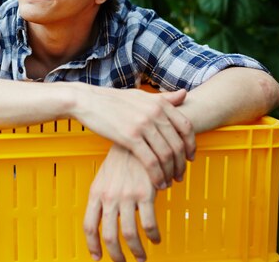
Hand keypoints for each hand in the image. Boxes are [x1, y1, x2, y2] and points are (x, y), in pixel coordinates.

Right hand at [74, 86, 194, 188]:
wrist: (87, 101)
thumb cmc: (112, 100)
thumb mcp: (140, 95)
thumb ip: (164, 98)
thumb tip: (185, 94)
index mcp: (159, 103)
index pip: (186, 127)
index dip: (191, 145)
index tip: (190, 157)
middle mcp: (155, 113)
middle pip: (178, 144)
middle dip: (182, 164)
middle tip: (180, 176)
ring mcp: (143, 125)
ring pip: (166, 155)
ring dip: (170, 172)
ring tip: (169, 182)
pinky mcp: (130, 137)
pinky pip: (151, 162)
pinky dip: (157, 175)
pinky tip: (157, 183)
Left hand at [83, 144, 158, 261]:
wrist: (138, 139)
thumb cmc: (122, 160)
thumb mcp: (104, 177)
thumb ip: (102, 198)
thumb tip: (103, 221)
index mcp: (96, 193)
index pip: (89, 226)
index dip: (92, 245)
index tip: (97, 257)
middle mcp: (109, 196)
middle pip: (108, 235)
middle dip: (116, 255)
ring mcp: (126, 196)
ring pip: (129, 234)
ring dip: (136, 251)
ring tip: (141, 258)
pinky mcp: (145, 193)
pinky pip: (148, 223)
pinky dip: (152, 235)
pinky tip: (156, 238)